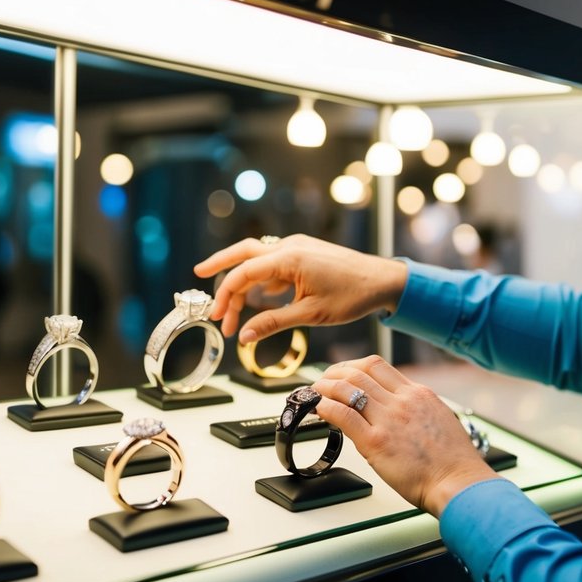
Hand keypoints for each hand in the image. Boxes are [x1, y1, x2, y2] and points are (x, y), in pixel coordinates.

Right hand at [193, 234, 407, 340]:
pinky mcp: (306, 251)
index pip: (244, 274)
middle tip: (198, 275)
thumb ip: (273, 323)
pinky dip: (262, 276)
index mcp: (290, 258)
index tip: (219, 320)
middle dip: (220, 266)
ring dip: (243, 277)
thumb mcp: (311, 314)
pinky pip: (275, 260)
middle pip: (244, 252)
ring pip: (259, 256)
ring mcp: (298, 246)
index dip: (226, 297)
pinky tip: (260, 295)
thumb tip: (244, 336)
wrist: (384, 280)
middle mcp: (291, 246)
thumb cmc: (352, 295)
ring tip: (230, 303)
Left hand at [312, 356, 500, 516]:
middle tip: (324, 380)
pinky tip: (319, 409)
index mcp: (418, 393)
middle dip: (335, 373)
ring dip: (326, 387)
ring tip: (316, 393)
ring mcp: (388, 419)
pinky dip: (326, 407)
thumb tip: (396, 410)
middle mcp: (402, 400)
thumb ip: (416, 409)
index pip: (378, 366)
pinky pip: (343, 415)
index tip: (343, 373)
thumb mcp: (438, 419)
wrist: (458, 482)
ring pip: (348, 388)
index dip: (353, 366)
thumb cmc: (452, 461)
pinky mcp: (376, 442)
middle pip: (359, 371)